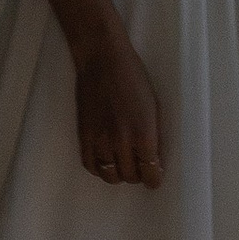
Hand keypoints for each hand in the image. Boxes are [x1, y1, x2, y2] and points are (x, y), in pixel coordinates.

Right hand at [75, 34, 164, 187]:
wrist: (102, 60)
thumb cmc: (134, 78)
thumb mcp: (153, 107)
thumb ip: (153, 135)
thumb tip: (154, 159)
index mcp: (143, 133)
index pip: (150, 173)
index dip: (154, 180)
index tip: (155, 178)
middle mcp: (121, 142)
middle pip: (130, 177)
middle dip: (138, 175)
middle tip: (141, 167)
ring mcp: (99, 140)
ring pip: (110, 176)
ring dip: (119, 174)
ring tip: (124, 165)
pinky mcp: (83, 136)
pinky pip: (90, 166)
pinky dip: (100, 170)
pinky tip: (106, 163)